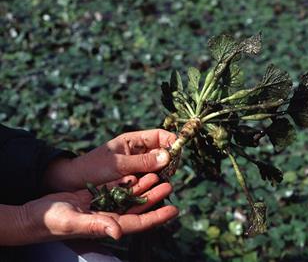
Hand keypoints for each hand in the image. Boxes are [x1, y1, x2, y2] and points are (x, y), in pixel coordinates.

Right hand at [12, 174, 177, 244]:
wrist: (36, 214)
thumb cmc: (52, 222)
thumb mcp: (74, 223)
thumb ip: (96, 227)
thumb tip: (118, 233)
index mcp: (109, 226)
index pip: (140, 222)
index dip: (157, 217)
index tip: (174, 209)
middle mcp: (110, 216)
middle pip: (139, 206)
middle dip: (155, 197)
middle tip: (170, 184)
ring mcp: (104, 205)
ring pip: (130, 195)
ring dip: (144, 185)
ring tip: (158, 174)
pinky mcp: (96, 196)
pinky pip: (117, 187)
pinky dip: (128, 180)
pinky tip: (138, 171)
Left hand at [45, 129, 175, 190]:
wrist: (74, 183)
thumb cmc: (93, 168)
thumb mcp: (118, 164)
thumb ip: (143, 162)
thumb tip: (168, 156)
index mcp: (133, 140)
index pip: (160, 135)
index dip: (171, 140)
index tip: (178, 152)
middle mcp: (138, 151)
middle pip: (163, 150)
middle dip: (170, 158)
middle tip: (172, 170)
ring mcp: (138, 165)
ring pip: (160, 165)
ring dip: (165, 171)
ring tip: (164, 181)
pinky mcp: (136, 178)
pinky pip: (152, 177)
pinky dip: (157, 181)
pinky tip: (158, 187)